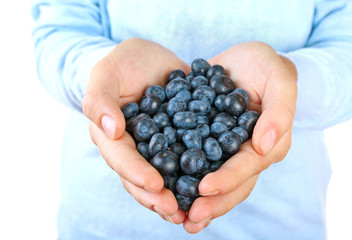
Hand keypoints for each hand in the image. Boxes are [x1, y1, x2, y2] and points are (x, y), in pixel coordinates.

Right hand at [82, 38, 189, 223]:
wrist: (150, 59)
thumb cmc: (122, 64)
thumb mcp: (106, 73)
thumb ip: (100, 100)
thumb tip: (111, 129)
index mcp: (114, 138)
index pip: (122, 160)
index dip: (137, 174)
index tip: (155, 185)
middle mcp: (137, 149)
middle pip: (144, 179)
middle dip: (159, 197)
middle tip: (176, 211)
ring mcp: (161, 147)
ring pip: (168, 177)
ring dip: (180, 196)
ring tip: (196, 212)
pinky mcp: (183, 140)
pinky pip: (190, 158)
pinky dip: (201, 174)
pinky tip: (216, 186)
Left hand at [182, 42, 297, 232]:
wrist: (243, 60)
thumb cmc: (266, 67)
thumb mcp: (279, 79)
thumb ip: (279, 111)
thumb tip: (265, 144)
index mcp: (265, 144)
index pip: (247, 167)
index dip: (228, 180)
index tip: (205, 189)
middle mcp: (243, 154)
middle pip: (229, 184)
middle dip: (211, 203)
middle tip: (189, 219)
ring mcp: (222, 150)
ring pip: (209, 179)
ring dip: (193, 200)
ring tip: (174, 216)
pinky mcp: (203, 140)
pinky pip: (191, 161)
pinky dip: (178, 176)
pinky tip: (160, 187)